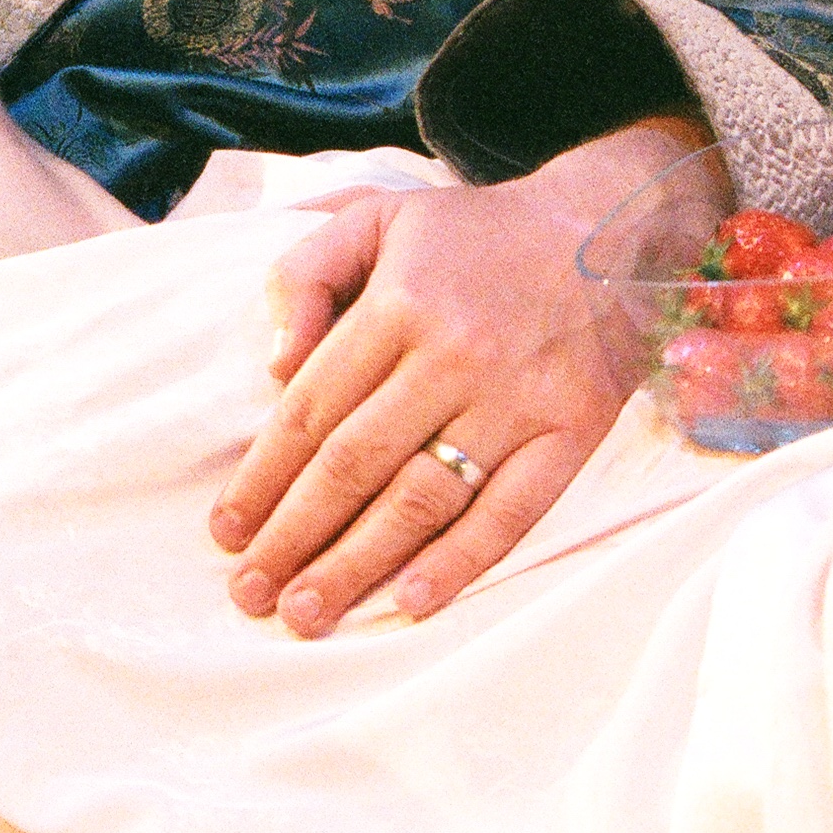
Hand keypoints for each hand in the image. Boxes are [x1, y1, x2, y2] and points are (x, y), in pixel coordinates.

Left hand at [207, 118, 715, 634]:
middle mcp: (452, 356)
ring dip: (358, 565)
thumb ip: (306, 274)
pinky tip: (410, 602)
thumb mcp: (376, 218)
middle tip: (250, 594)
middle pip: (355, 464)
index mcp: (396, 306)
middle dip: (293, 537)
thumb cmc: (474, 237)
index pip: (311, 410)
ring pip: (422, 498)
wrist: (606, 228)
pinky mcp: (570, 432)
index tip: (225, 531)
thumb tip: (274, 365)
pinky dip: (461, 562)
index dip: (262, 479)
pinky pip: (510, 511)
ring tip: (307, 614)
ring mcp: (514, 400)